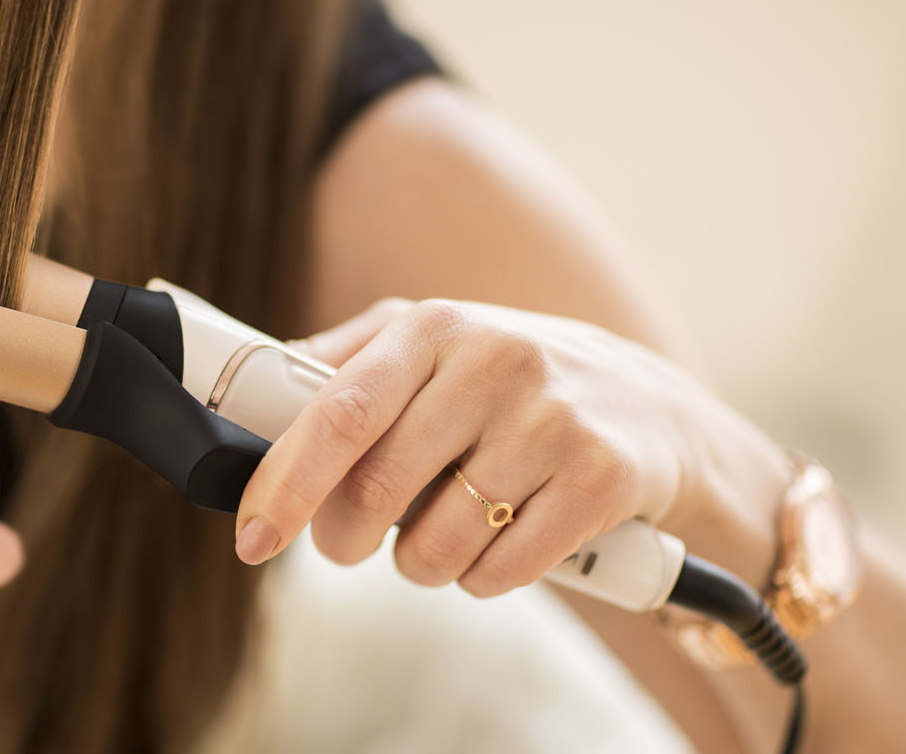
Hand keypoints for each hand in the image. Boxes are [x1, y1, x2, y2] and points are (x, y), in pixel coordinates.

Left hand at [234, 298, 776, 596]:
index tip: (253, 537)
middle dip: (346, 539)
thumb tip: (253, 386)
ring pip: (437, 546)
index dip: (286, 484)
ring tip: (447, 534)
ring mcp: (552, 421)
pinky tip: (503, 542)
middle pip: (379, 491)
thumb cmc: (514, 384)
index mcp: (435, 328)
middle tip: (350, 545)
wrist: (653, 411)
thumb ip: (344, 363)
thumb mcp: (433, 345)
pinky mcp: (600, 480)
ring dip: (422, 564)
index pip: (339, 413)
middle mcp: (495, 362)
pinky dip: (483, 577)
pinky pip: (501, 571)